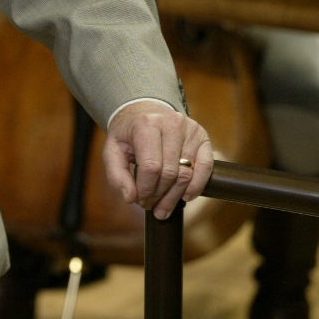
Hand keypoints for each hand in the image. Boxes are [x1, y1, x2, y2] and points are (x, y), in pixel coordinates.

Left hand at [103, 101, 213, 219]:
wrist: (145, 111)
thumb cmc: (128, 134)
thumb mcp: (112, 149)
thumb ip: (116, 174)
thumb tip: (130, 198)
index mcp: (146, 124)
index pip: (151, 167)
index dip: (146, 189)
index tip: (139, 200)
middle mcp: (171, 123)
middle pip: (170, 173)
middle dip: (159, 195)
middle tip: (150, 206)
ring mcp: (190, 129)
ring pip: (187, 173)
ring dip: (175, 196)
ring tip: (163, 208)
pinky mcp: (203, 136)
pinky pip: (205, 166)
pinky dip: (197, 185)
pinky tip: (186, 197)